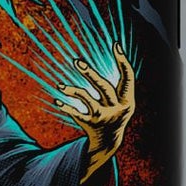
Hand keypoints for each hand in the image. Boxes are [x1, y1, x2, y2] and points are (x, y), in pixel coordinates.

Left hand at [52, 46, 135, 178]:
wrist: (109, 140)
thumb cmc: (117, 111)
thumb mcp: (125, 100)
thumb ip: (122, 81)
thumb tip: (117, 47)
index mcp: (127, 101)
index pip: (127, 78)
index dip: (122, 61)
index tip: (115, 45)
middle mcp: (115, 108)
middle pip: (103, 87)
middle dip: (90, 74)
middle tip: (77, 61)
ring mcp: (102, 116)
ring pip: (86, 99)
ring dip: (72, 90)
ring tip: (60, 86)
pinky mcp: (90, 124)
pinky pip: (76, 113)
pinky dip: (67, 107)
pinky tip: (57, 101)